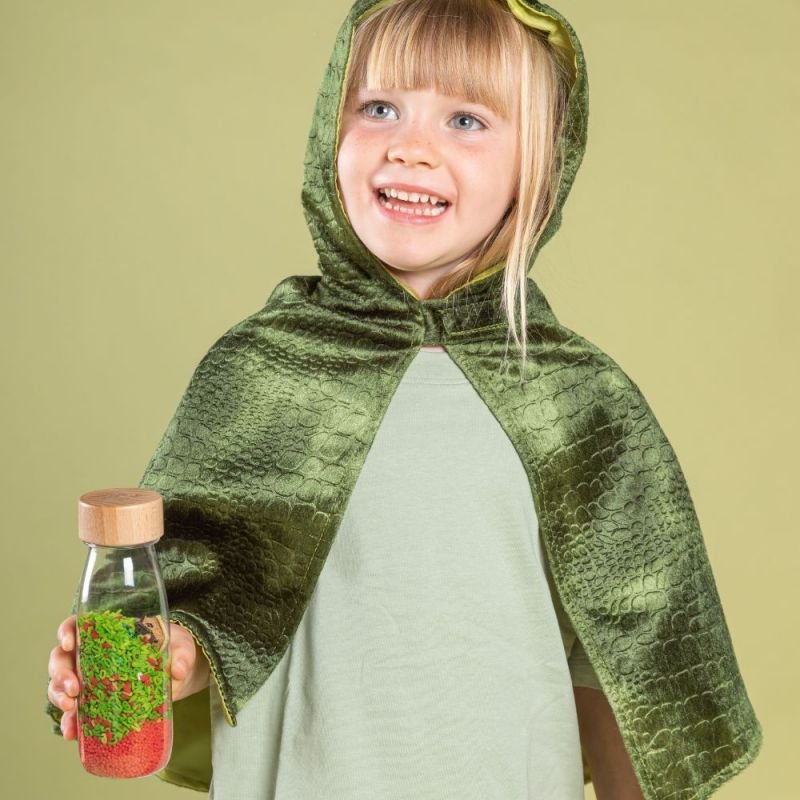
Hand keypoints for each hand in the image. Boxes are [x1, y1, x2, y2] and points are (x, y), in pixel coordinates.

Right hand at [48, 614, 207, 739]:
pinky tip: (72, 732)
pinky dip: (70, 723)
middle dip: (60, 672)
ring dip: (59, 696)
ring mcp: (90, 679)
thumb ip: (181, 654)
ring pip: (60, 684)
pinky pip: (74, 713)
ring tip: (71, 708)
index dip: (67, 631)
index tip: (70, 643)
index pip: (78, 625)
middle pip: (61, 657)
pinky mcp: (94, 703)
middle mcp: (92, 654)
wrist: (178, 675)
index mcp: (108, 632)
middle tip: (74, 688)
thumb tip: (178, 670)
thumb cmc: (175, 650)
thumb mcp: (181, 647)